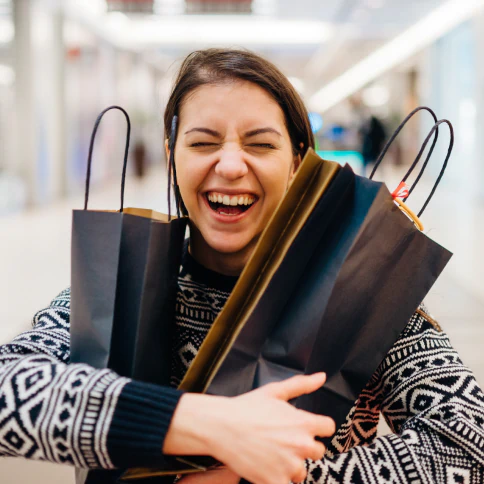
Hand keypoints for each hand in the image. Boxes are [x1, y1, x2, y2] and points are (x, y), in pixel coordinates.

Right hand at [164, 373, 334, 483]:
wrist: (221, 426)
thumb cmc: (246, 408)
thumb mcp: (275, 391)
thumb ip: (302, 385)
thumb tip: (321, 377)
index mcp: (303, 422)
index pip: (328, 428)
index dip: (318, 427)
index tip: (306, 428)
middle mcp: (301, 445)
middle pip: (318, 452)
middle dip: (304, 448)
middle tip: (283, 442)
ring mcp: (289, 466)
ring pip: (302, 472)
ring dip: (291, 467)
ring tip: (272, 455)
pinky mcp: (275, 482)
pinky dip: (277, 479)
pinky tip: (266, 467)